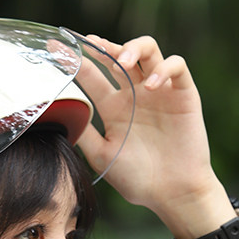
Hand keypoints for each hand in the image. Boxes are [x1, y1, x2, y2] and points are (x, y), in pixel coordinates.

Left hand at [76, 34, 232, 238]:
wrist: (172, 194)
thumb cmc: (138, 178)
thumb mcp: (102, 155)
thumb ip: (84, 131)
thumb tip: (58, 111)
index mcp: (114, 107)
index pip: (92, 74)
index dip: (74, 59)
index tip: (55, 46)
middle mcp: (135, 94)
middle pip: (118, 54)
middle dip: (103, 46)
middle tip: (90, 44)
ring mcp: (160, 91)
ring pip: (148, 50)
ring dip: (133, 48)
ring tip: (121, 61)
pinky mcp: (183, 94)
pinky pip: (177, 66)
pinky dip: (165, 68)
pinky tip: (151, 85)